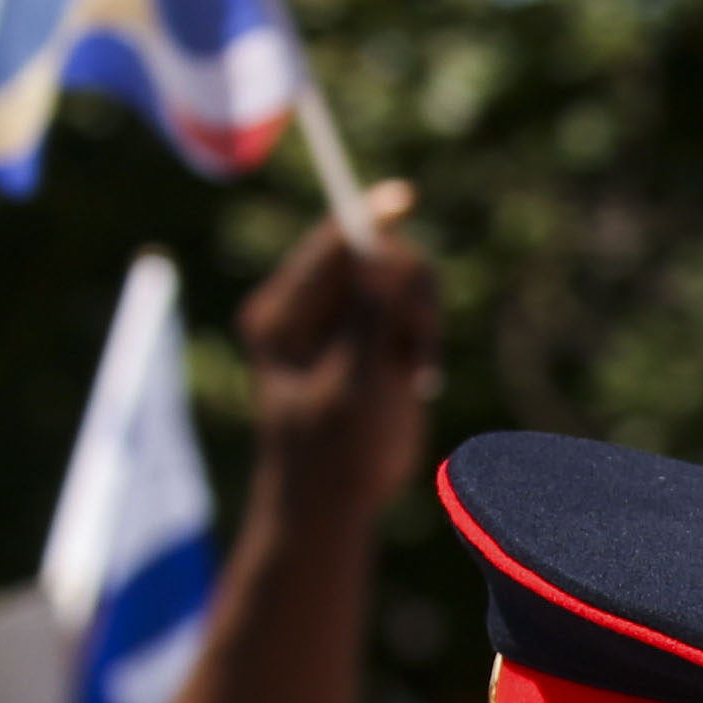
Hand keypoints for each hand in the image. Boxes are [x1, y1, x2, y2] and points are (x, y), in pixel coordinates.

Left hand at [241, 183, 438, 525]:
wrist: (333, 502)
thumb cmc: (331, 451)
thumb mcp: (352, 384)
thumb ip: (370, 319)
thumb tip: (388, 256)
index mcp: (279, 314)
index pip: (328, 249)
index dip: (366, 221)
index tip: (402, 200)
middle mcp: (307, 310)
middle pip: (370, 258)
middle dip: (406, 289)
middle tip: (421, 339)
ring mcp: (340, 325)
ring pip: (397, 284)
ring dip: (420, 316)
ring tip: (418, 367)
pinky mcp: (370, 342)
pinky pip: (409, 311)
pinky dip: (423, 335)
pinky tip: (417, 377)